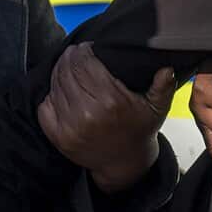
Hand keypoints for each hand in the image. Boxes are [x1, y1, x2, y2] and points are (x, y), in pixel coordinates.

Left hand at [37, 42, 175, 193]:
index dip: (82, 51)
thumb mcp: (158, 108)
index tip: (86, 47)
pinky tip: (61, 90)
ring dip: (59, 73)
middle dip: (69, 58)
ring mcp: (70, 126)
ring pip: (55, 86)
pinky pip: (45, 106)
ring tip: (67, 68)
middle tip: (74, 53)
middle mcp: (88, 112)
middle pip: (67, 72)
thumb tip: (166, 69)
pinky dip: (50, 95)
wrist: (123, 164)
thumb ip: (163, 86)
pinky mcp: (58, 136)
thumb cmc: (139, 131)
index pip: (85, 64)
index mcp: (111, 101)